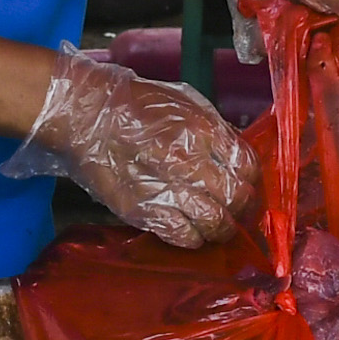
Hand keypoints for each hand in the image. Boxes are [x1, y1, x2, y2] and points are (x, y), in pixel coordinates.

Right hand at [5, 49, 253, 246]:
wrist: (85, 115)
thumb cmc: (135, 104)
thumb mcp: (185, 101)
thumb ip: (215, 128)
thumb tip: (236, 153)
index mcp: (203, 130)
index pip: (248, 166)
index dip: (253, 180)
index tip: (248, 185)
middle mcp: (189, 161)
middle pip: (237, 198)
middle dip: (243, 209)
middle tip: (238, 212)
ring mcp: (166, 188)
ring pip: (215, 223)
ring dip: (221, 229)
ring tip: (217, 226)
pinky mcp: (143, 210)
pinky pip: (182, 236)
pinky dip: (194, 238)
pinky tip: (191, 231)